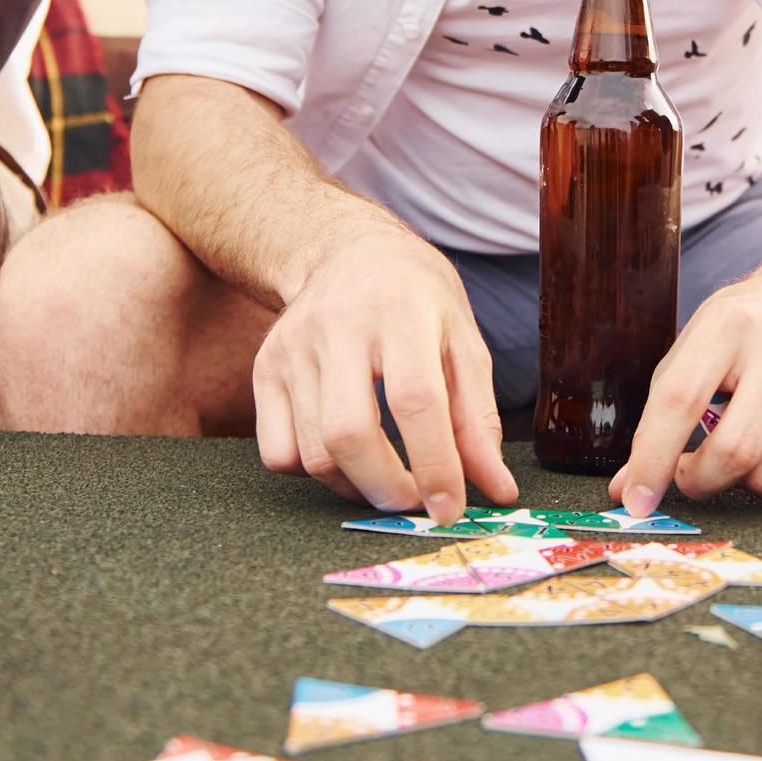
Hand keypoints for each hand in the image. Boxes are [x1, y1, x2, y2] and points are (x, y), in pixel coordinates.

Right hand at [252, 220, 515, 522]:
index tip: (450, 509)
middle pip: (349, 434)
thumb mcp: (463, 342)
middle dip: (387, 488)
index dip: (434, 464)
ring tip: (387, 478)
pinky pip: (278, 451)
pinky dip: (313, 472)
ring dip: (356, 486)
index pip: (414, 400)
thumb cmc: (417, 300)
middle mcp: (339, 325)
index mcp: (401, 311)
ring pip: (314, 451)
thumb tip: (496, 490)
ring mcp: (292, 347)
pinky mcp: (265, 368)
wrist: (350, 252)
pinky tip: (343, 455)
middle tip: (415, 503)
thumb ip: (477, 420)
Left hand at [606, 273, 761, 515]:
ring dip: (742, 481)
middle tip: (689, 475)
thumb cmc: (745, 327)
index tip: (636, 501)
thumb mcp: (695, 348)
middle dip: (701, 481)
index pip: (680, 401)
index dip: (652, 458)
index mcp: (729, 323)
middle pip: (735, 451)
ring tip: (738, 448)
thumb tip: (629, 489)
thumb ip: (658, 416)